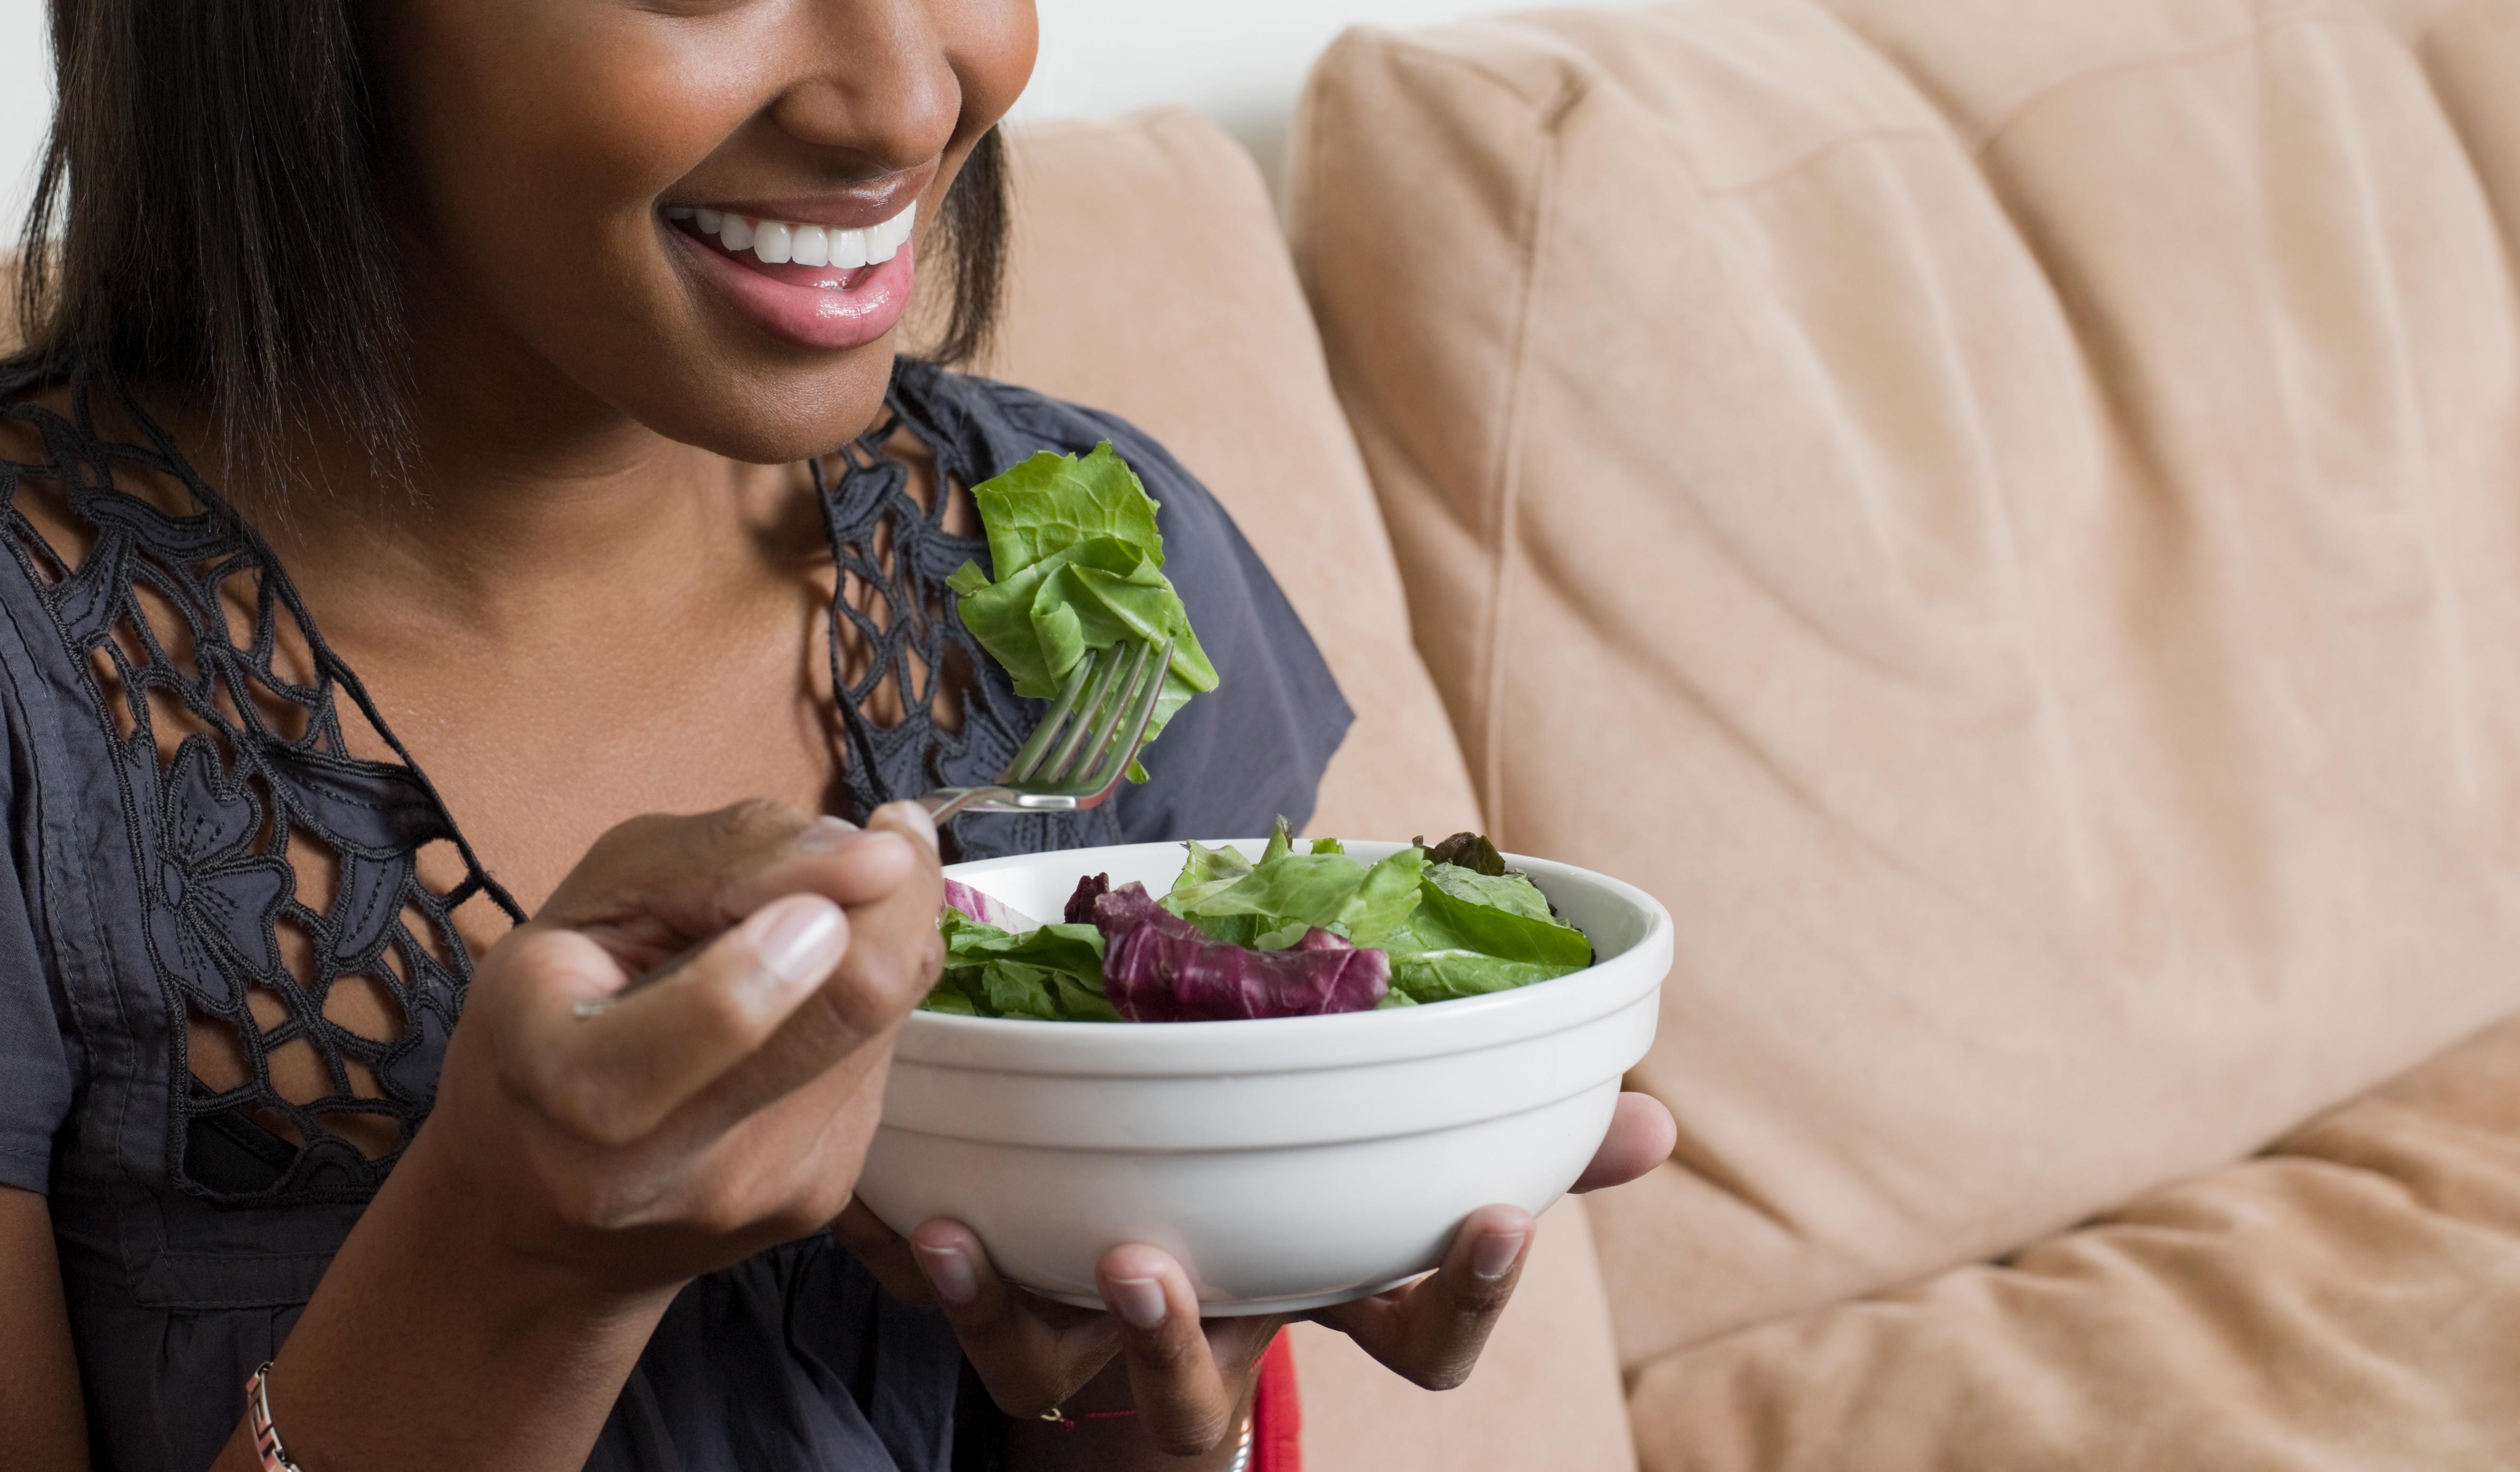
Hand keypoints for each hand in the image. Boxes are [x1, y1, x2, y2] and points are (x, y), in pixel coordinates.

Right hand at [412, 797, 946, 1296]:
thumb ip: (729, 856)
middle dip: (892, 900)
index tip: (860, 853)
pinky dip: (860, 1005)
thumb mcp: (602, 894)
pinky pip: (883, 1062)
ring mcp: (761, 1194)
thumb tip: (879, 855)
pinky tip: (803, 1002)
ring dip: (878, 948)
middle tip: (882, 841)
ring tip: (808, 928)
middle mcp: (678, 1168)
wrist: (536, 1202)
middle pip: (855, 1004)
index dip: (813, 914)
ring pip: (890, 1020)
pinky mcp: (821, 1196)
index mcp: (576, 1087)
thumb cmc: (547, 1016)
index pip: (725, 1014)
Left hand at [834, 1090, 1678, 1460]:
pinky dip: (888, 1253)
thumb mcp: (1394, 1185)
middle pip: (1194, 1399)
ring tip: (959, 1241)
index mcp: (1311, 1309)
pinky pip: (934, 1305)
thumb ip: (1522, 1143)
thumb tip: (1653, 1119)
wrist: (1130, 1309)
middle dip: (1174, 1343)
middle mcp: (1199, 1357)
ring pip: (1039, 1371)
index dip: (1460, 1297)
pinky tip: (866, 1194)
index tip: (1494, 1217)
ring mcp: (1086, 1355)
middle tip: (1155, 1263)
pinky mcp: (992, 1321)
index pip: (1412, 1346)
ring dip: (997, 1309)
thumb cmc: (1288, 1214)